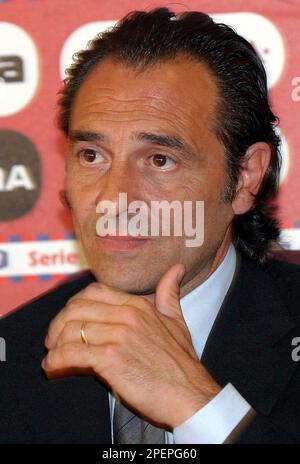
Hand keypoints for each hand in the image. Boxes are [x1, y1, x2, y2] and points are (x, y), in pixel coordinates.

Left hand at [42, 264, 220, 428]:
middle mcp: (127, 315)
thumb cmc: (181, 363)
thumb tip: (176, 268)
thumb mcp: (177, 321)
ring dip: (55, 344)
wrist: (189, 394)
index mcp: (139, 305)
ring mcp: (119, 335)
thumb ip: (169, 294)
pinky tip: (53, 367)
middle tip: (53, 340)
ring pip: (71, 329)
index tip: (68, 321)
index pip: (94, 292)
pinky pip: (72, 353)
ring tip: (52, 356)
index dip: (74, 305)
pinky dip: (56, 360)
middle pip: (77, 308)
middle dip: (58, 323)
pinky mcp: (111, 359)